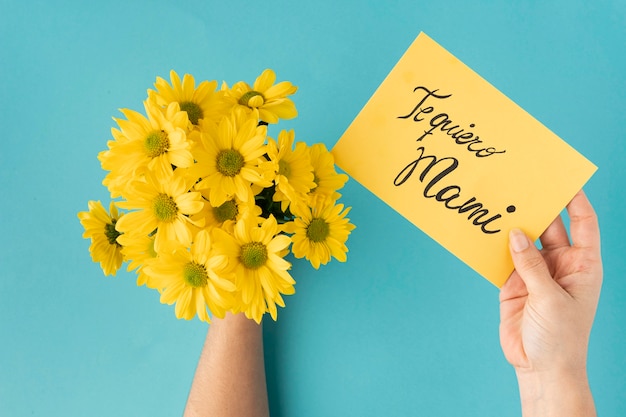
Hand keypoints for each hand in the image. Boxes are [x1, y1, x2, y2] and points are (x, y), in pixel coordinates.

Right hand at [499, 190, 601, 415]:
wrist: (540, 368)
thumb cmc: (561, 338)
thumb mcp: (550, 299)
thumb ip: (531, 265)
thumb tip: (514, 233)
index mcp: (583, 265)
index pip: (584, 223)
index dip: (576, 200)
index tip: (563, 178)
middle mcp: (560, 264)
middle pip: (549, 226)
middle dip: (537, 207)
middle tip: (520, 185)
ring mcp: (535, 273)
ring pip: (523, 240)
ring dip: (512, 225)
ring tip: (497, 203)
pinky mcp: (513, 283)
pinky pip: (503, 258)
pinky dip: (493, 246)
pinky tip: (483, 232)